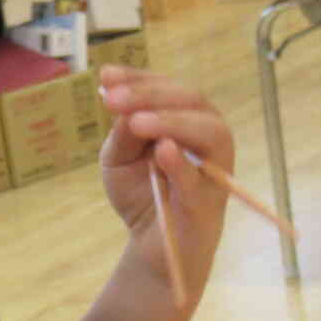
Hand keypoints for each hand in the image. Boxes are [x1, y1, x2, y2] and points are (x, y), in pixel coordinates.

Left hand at [95, 67, 233, 302]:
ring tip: (137, 122)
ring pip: (209, 132)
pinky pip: (200, 181)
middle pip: (192, 101)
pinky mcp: (208, 203)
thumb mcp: (118, 158)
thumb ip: (121, 133)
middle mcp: (208, 136)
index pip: (169, 87)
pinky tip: (162, 150)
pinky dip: (182, 164)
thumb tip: (120, 103)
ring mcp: (213, 168)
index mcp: (186, 119)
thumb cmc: (142, 194)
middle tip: (112, 99)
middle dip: (150, 95)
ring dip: (172, 121)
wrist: (153, 245)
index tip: (106, 75)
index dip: (139, 78)